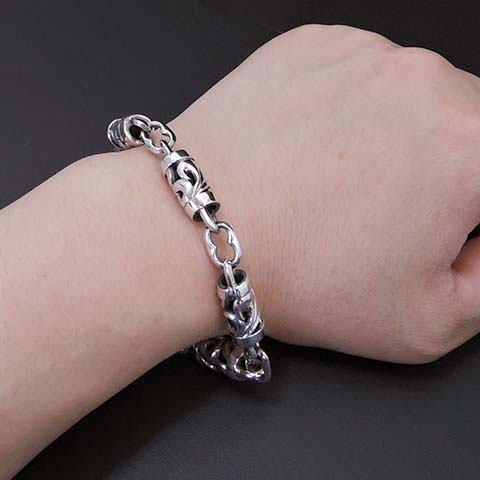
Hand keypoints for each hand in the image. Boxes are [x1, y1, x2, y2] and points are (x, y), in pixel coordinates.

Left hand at [170, 24, 479, 363]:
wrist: (192, 232)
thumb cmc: (298, 277)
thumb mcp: (426, 321)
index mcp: (471, 148)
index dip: (470, 212)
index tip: (438, 229)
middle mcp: (425, 83)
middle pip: (466, 128)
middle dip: (443, 171)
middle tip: (382, 212)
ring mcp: (363, 54)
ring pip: (412, 97)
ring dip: (394, 137)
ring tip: (335, 184)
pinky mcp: (313, 45)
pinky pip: (357, 76)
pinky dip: (349, 111)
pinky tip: (309, 152)